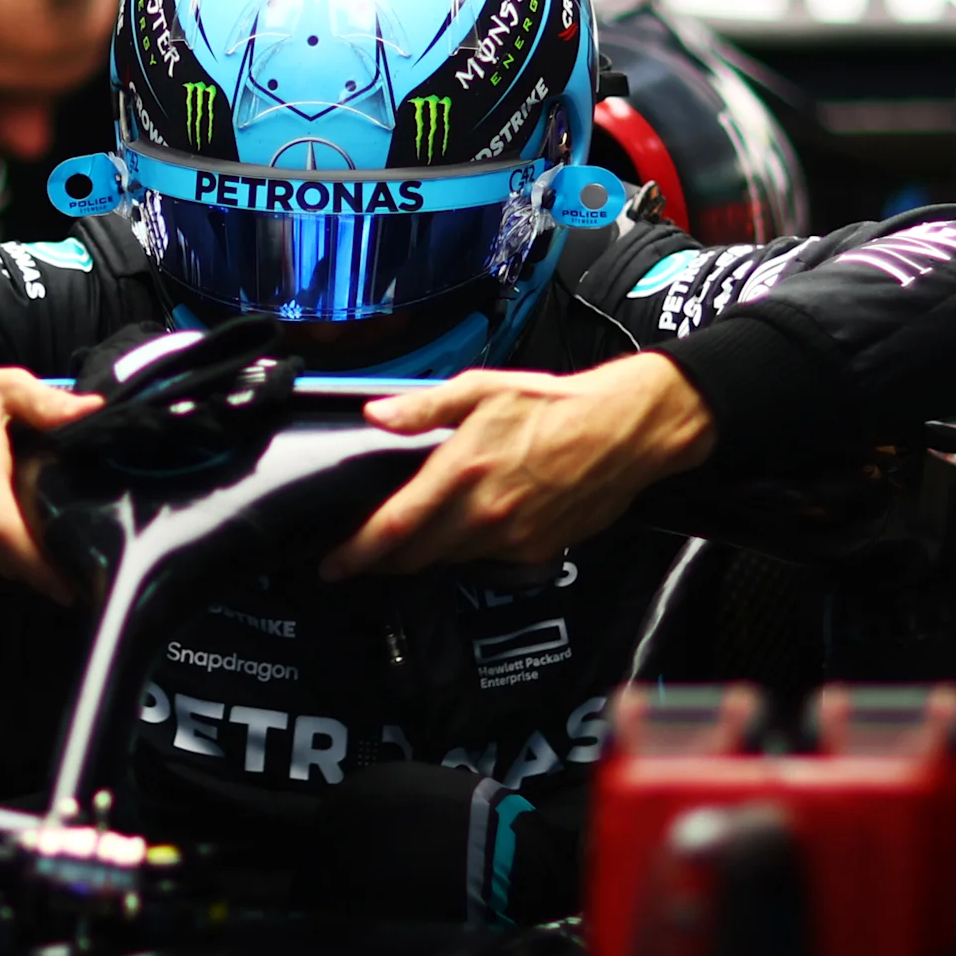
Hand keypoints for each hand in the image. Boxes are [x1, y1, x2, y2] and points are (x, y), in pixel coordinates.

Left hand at [324, 355, 717, 579]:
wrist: (624, 431)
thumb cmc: (552, 403)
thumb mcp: (482, 389)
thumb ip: (423, 408)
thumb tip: (375, 415)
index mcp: (459, 472)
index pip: (393, 529)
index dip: (356, 554)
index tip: (331, 566)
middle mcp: (481, 514)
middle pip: (415, 556)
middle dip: (382, 561)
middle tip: (360, 557)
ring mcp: (510, 538)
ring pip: (448, 560)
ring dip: (423, 555)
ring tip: (409, 541)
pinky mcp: (536, 550)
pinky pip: (486, 560)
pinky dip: (467, 549)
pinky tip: (468, 528)